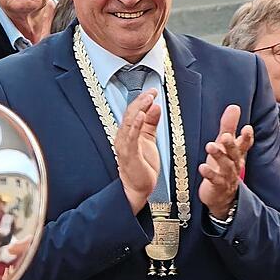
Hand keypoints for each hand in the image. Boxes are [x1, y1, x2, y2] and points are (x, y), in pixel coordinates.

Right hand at [115, 89, 161, 213]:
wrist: (138, 188)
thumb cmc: (142, 166)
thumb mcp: (149, 140)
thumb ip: (151, 124)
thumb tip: (155, 107)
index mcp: (128, 133)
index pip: (133, 112)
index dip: (142, 100)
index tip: (153, 91)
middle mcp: (123, 137)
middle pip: (130, 114)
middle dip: (141, 101)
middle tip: (152, 92)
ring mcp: (124, 146)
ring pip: (129, 123)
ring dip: (139, 109)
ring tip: (148, 98)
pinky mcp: (129, 155)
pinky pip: (131, 137)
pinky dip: (135, 125)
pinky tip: (141, 116)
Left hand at [199, 105, 254, 219]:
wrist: (222, 197)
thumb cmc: (223, 168)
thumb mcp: (225, 146)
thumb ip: (229, 126)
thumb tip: (234, 107)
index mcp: (237, 154)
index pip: (245, 144)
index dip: (247, 137)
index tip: (247, 128)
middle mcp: (234, 164)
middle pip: (235, 154)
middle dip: (231, 145)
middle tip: (226, 136)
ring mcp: (226, 176)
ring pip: (225, 166)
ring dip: (219, 156)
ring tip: (210, 146)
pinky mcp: (217, 186)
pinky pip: (215, 180)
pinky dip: (209, 174)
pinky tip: (203, 167)